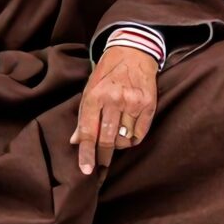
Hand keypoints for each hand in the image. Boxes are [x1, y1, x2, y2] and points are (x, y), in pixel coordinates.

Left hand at [74, 46, 158, 175]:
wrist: (132, 52)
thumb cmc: (107, 74)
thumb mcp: (89, 90)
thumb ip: (83, 116)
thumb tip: (74, 141)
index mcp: (95, 97)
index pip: (88, 132)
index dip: (86, 154)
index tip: (86, 170)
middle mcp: (114, 100)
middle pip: (107, 139)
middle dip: (103, 156)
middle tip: (102, 164)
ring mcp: (132, 102)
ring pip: (124, 139)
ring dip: (119, 144)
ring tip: (116, 136)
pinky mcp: (149, 104)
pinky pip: (140, 134)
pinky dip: (133, 138)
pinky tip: (129, 132)